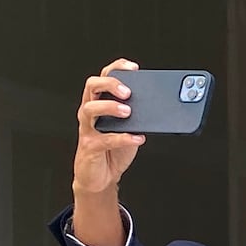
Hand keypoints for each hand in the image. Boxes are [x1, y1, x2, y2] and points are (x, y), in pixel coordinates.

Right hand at [73, 58, 143, 198]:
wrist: (100, 177)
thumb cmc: (112, 151)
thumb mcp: (128, 129)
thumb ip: (137, 117)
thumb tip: (157, 107)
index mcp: (100, 102)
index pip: (104, 77)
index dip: (117, 68)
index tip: (133, 68)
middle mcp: (90, 112)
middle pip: (92, 86)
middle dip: (110, 84)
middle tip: (127, 91)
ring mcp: (88, 129)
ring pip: (90, 109)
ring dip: (110, 107)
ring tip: (128, 111)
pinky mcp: (91, 147)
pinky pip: (105, 139)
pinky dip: (123, 138)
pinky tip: (137, 138)